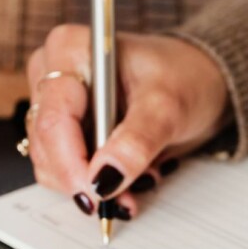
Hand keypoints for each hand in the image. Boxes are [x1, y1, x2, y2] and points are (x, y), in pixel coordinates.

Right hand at [25, 24, 229, 216]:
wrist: (201, 83)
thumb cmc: (185, 78)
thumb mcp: (168, 107)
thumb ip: (137, 142)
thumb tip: (105, 179)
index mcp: (70, 51)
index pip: (53, 119)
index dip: (71, 163)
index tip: (99, 192)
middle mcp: (54, 74)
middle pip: (46, 145)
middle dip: (86, 178)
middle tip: (127, 197)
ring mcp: (57, 103)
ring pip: (52, 163)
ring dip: (95, 184)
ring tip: (140, 179)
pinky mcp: (68, 129)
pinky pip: (68, 169)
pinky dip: (100, 183)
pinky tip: (132, 175)